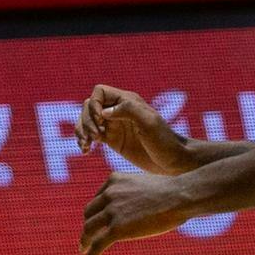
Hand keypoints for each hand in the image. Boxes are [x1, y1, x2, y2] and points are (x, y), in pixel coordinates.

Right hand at [75, 84, 190, 174]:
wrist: (173, 161)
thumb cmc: (164, 141)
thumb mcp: (149, 123)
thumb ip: (129, 110)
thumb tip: (104, 112)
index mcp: (127, 101)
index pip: (99, 92)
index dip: (94, 104)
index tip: (101, 120)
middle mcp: (118, 110)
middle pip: (89, 106)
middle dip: (86, 120)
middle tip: (96, 137)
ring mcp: (114, 125)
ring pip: (86, 120)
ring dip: (81, 131)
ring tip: (86, 145)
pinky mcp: (112, 139)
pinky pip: (90, 135)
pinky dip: (83, 141)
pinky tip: (85, 151)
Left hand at [81, 171, 193, 254]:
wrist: (180, 196)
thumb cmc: (172, 192)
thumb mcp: (145, 185)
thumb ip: (134, 193)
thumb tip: (138, 205)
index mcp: (113, 180)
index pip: (98, 199)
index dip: (95, 213)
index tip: (94, 222)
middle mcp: (108, 194)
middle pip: (89, 214)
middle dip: (88, 226)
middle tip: (86, 237)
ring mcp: (112, 211)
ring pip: (89, 229)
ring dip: (85, 241)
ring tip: (84, 250)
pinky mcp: (117, 228)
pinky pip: (98, 243)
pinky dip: (91, 253)